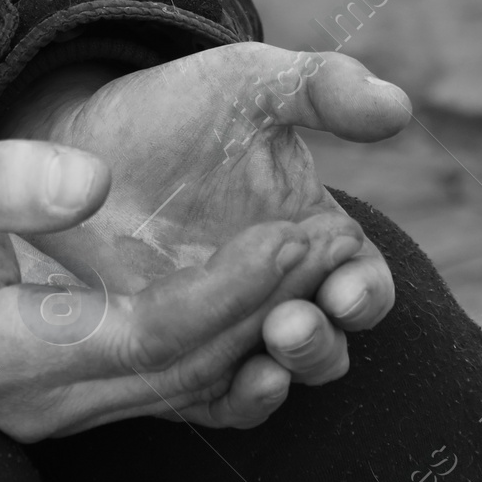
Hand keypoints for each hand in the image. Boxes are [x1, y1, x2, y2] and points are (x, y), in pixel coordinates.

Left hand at [0, 43, 408, 394]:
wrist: (83, 139)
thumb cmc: (179, 106)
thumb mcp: (248, 83)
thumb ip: (322, 87)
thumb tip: (399, 105)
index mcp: (315, 237)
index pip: (363, 283)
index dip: (363, 293)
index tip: (345, 290)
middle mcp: (278, 294)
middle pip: (325, 344)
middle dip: (317, 344)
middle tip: (288, 324)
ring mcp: (224, 328)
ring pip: (274, 375)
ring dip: (279, 373)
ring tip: (263, 350)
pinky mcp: (171, 351)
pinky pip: (209, 396)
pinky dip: (228, 399)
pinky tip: (229, 380)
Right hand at [0, 119, 365, 442]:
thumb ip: (3, 179)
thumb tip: (91, 181)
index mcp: (0, 349)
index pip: (146, 336)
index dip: (229, 292)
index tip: (291, 235)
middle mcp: (34, 400)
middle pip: (178, 370)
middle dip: (262, 308)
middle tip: (331, 240)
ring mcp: (52, 408)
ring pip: (181, 387)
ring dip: (255, 330)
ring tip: (321, 263)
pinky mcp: (68, 394)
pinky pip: (164, 387)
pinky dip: (224, 349)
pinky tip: (276, 309)